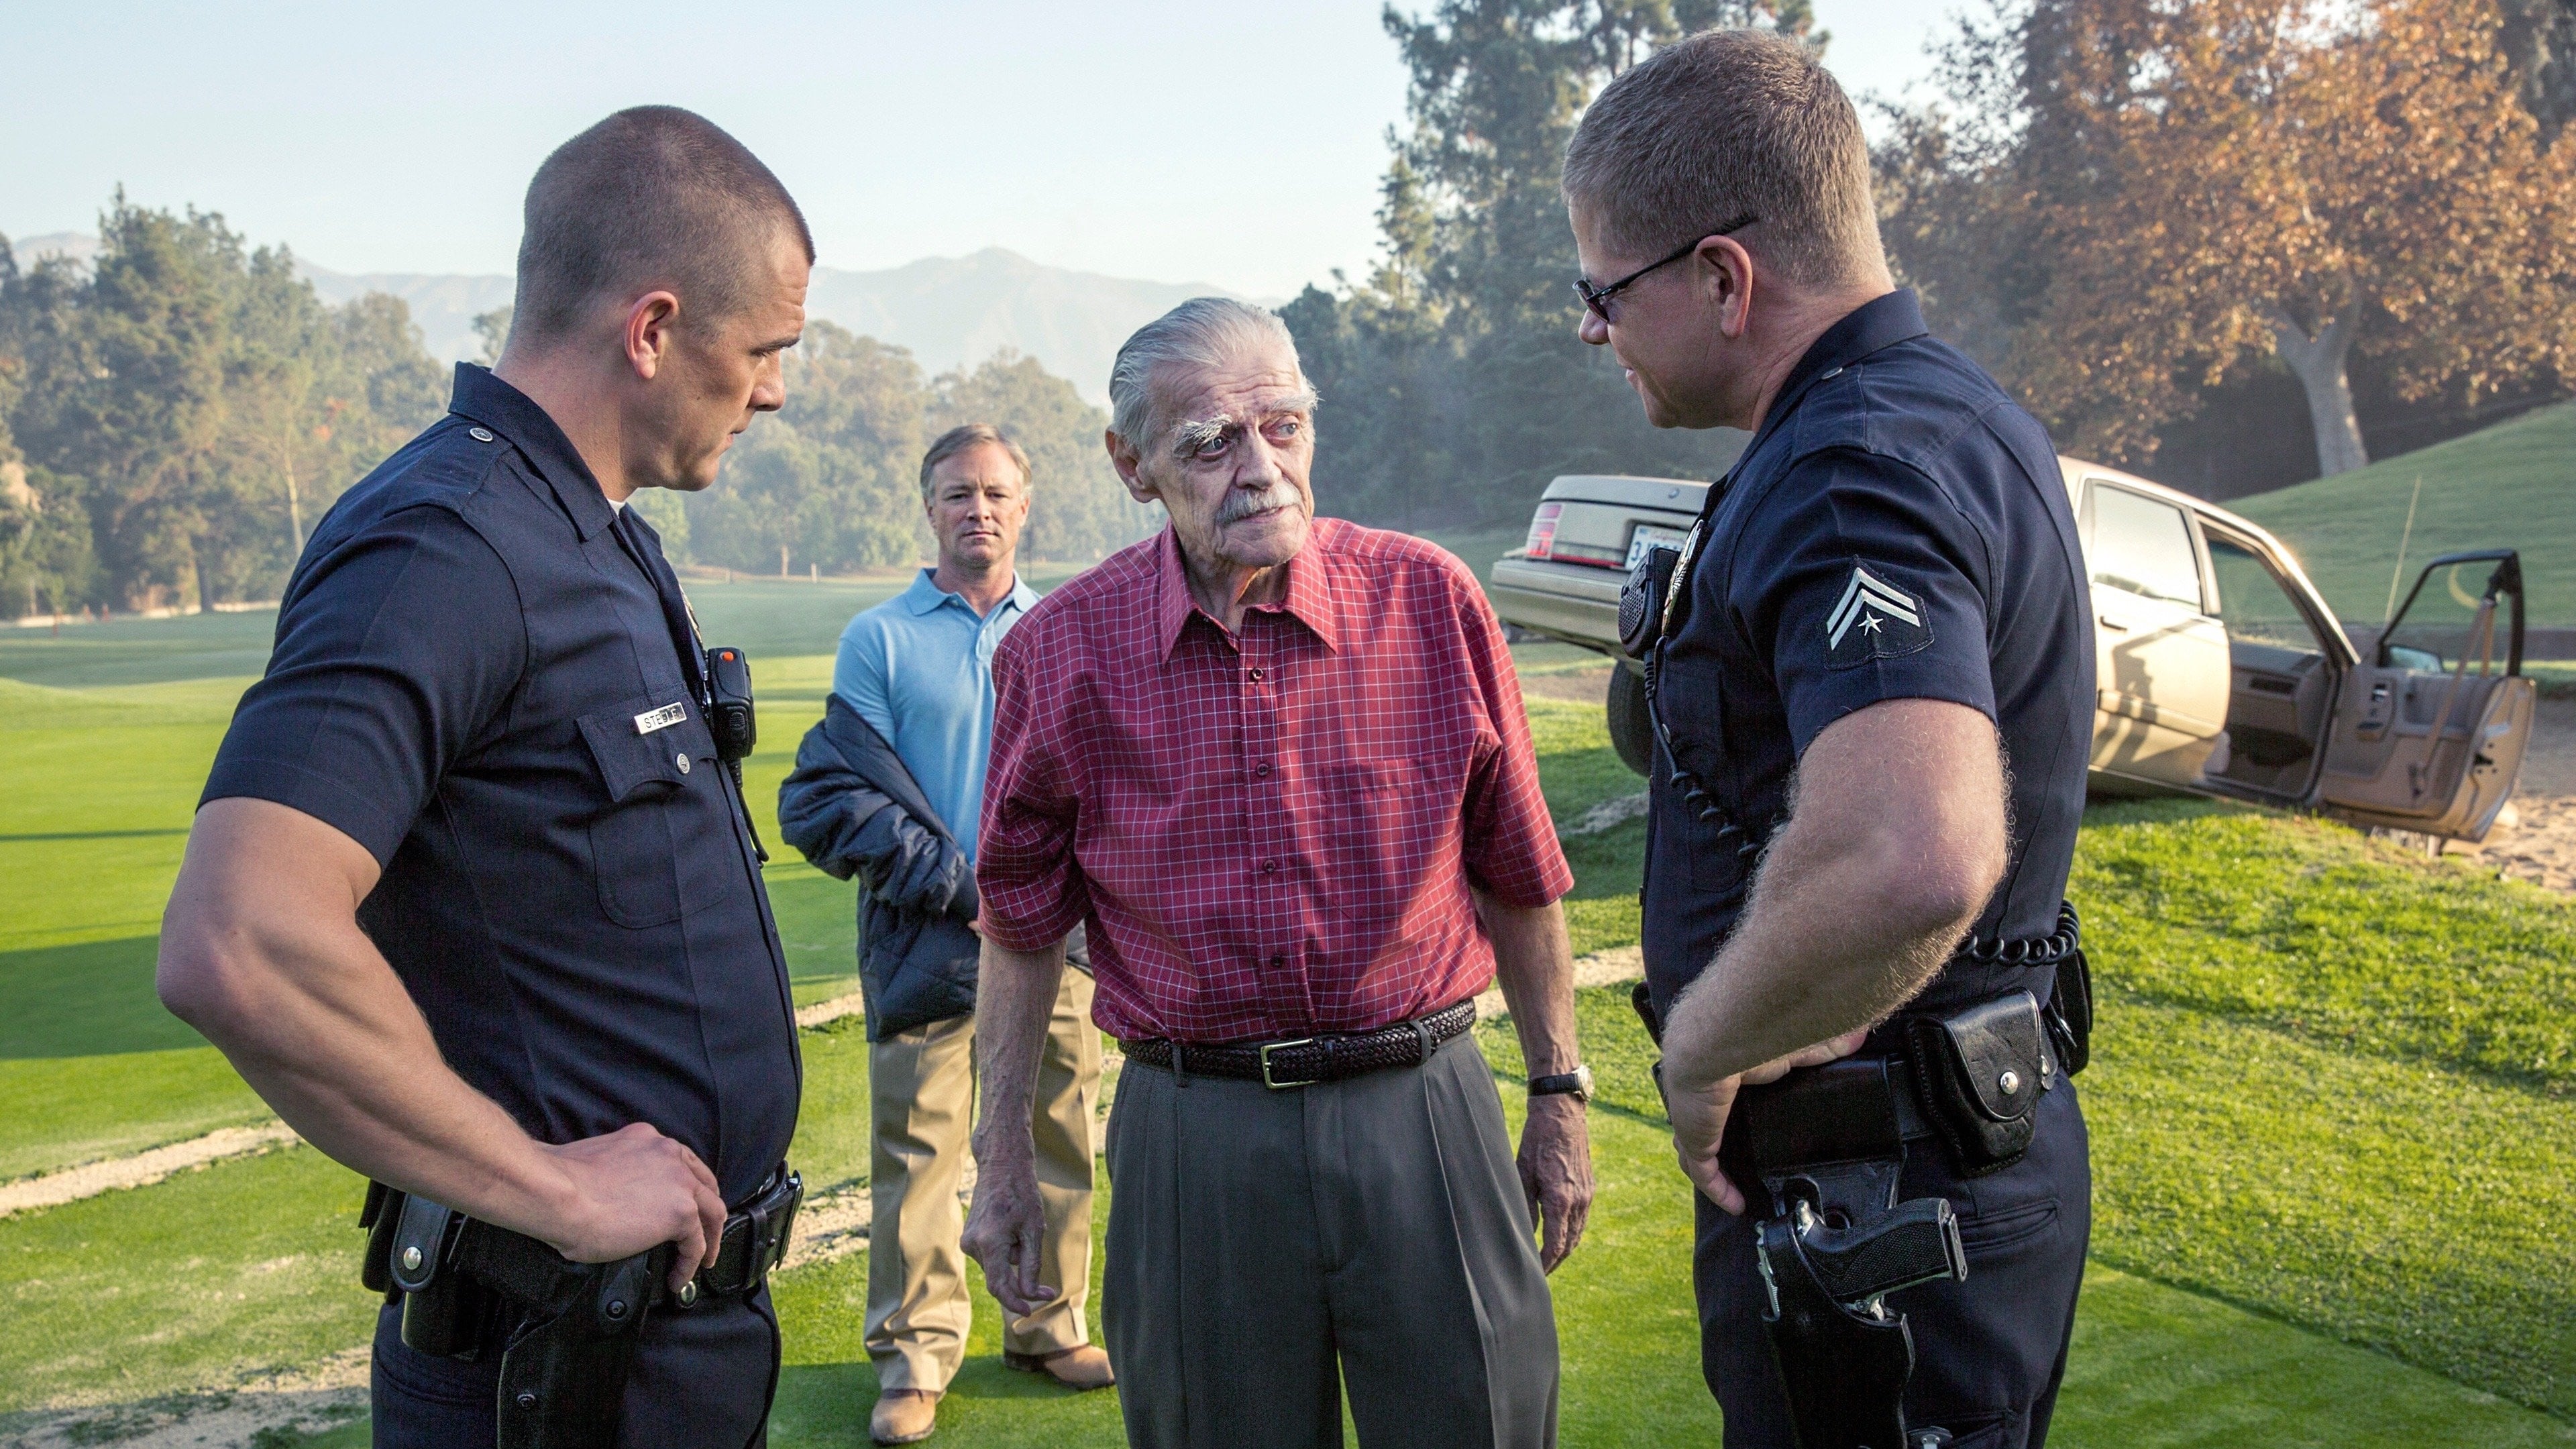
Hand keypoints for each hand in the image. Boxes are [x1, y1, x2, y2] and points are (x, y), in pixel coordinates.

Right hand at [534, 1123, 728, 1293]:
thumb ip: (618, 1173)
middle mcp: (669, 1155)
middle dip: (708, 1212)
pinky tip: (677, 1277)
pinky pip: (696, 1244)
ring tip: (702, 1261)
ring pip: (712, 1212)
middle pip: (705, 1185)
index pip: (681, 1164)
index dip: (688, 1188)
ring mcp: (679, 1182)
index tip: (686, 1205)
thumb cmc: (560, 1185)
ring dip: (709, 1240)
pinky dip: (690, 1264)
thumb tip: (611, 1198)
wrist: (557, 1194)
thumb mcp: (598, 1164)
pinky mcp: (680, 1212)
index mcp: (647, 1140)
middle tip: (705, 1233)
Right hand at [961, 1138, 1056, 1316]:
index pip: (999, 1286)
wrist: (1001, 1166)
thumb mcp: (1034, 1230)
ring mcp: (967, 1241)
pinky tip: (1012, 1230)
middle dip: (1021, 1283)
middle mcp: (972, 1245)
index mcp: (988, 1243)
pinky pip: (992, 1257)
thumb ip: (1030, 1266)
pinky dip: (1005, 1252)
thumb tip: (1031, 1295)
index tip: (1030, 1312)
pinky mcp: (968, 1239)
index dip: (1014, 1303)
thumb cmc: (1022, 1194)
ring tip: (1022, 1230)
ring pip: (997, 1267)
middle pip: (999, 1279)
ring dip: (1014, 1259)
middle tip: (1048, 1289)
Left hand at [1518, 1093, 1594, 1271]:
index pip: (1555, 1245)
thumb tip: (1522, 1234)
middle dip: (1554, 1263)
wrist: (1562, 1114)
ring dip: (1564, 1250)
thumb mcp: (1522, 1173)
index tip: (1534, 1275)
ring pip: (1577, 1234)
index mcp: (1561, 1199)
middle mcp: (1579, 1201)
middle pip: (1569, 1245)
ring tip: (1548, 1261)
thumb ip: (1524, 1206)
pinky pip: (1582, 1220)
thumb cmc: (1537, 1140)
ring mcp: (1587, 1195)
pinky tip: (1559, 1236)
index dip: (1545, 1264)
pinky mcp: (1589, 1188)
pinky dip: (1571, 1234)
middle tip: (1539, 1275)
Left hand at [1670, 1031, 1867, 1214]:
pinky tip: (1736, 1204)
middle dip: (1714, 1137)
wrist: (1724, 1029)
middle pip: (1703, 1118)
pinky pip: (1703, 1171)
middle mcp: (1700, 1085)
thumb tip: (1856, 1037)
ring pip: (1696, 1145)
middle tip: (1740, 1157)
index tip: (1750, 1116)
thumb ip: (1826, 1044)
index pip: (1721, 1087)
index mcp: (1722, 1060)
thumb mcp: (1799, 1039)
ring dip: (1714, 1167)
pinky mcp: (1694, 1134)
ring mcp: (1692, 1110)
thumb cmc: (1760, 1022)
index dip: (1729, 1104)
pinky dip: (1719, 1189)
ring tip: (1735, 1185)